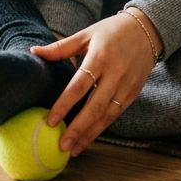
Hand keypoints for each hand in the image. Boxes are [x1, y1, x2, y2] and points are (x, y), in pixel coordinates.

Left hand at [30, 7, 161, 156]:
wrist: (146, 30)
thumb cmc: (111, 31)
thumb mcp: (86, 34)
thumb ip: (61, 47)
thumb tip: (34, 52)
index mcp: (100, 56)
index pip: (80, 84)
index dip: (65, 104)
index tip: (50, 120)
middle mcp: (115, 73)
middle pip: (95, 106)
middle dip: (78, 128)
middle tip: (62, 145)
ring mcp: (126, 85)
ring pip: (107, 115)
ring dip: (90, 134)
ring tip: (73, 149)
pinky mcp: (134, 93)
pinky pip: (116, 114)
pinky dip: (102, 128)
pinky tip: (89, 138)